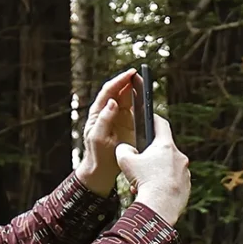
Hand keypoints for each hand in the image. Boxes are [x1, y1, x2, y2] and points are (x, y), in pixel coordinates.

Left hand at [74, 70, 139, 195]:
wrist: (102, 169)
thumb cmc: (97, 154)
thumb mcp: (98, 137)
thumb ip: (104, 119)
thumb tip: (113, 102)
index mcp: (98, 112)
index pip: (108, 91)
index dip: (119, 81)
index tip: (131, 74)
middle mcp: (107, 111)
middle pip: (118, 91)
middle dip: (128, 81)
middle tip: (139, 75)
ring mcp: (118, 117)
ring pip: (126, 98)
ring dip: (134, 89)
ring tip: (143, 82)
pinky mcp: (127, 124)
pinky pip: (134, 109)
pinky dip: (139, 101)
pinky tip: (145, 97)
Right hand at [115, 118, 188, 223]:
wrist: (160, 206)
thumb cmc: (144, 181)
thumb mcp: (125, 160)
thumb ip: (124, 148)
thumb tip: (126, 148)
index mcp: (166, 146)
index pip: (161, 124)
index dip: (154, 119)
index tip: (149, 118)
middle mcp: (179, 157)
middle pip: (164, 150)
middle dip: (150, 156)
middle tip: (139, 164)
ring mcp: (185, 172)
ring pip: (168, 168)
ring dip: (155, 172)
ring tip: (142, 183)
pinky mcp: (187, 187)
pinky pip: (173, 182)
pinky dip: (163, 185)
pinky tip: (152, 192)